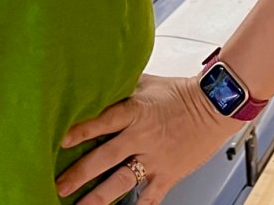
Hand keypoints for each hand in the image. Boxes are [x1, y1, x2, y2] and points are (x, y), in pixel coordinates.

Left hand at [57, 72, 244, 203]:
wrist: (213, 107)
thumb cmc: (179, 92)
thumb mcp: (145, 83)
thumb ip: (121, 87)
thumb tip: (98, 81)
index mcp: (134, 111)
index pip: (101, 122)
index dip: (80, 132)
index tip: (60, 142)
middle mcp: (141, 137)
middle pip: (105, 157)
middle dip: (80, 173)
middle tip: (60, 185)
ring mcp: (154, 159)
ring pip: (122, 181)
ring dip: (99, 197)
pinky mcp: (168, 175)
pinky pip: (150, 197)